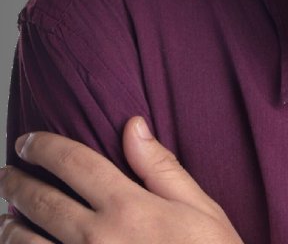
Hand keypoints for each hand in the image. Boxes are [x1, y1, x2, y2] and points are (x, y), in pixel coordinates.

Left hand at [0, 117, 242, 243]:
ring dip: (9, 228)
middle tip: (5, 172)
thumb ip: (159, 166)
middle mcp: (97, 239)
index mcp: (128, 207)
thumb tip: (133, 125)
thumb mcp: (198, 206)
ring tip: (6, 218)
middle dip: (16, 183)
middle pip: (41, 202)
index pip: (75, 164)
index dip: (44, 147)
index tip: (28, 141)